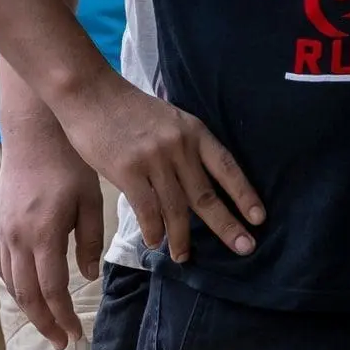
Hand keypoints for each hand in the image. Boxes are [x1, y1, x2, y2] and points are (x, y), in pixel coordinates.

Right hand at [0, 108, 103, 348]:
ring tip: (47, 323)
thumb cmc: (69, 163)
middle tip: (61, 342)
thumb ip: (90, 241)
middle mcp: (17, 238)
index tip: (77, 335)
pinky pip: (2, 265)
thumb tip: (88, 276)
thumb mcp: (90, 201)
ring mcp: (3, 231)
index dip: (63, 317)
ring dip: (29, 308)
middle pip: (27, 295)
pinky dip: (15, 286)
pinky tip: (29, 293)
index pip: (52, 289)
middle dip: (44, 323)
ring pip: (11, 283)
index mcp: (43, 234)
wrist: (33, 132)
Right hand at [53, 73, 261, 264]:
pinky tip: (155, 242)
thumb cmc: (127, 109)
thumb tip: (197, 183)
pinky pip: (148, 211)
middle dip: (228, 225)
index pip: (227, 167)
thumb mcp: (168, 119)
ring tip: (183, 256)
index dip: (245, 194)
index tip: (260, 218)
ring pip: (176, 209)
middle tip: (245, 249)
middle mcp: (179, 146)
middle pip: (207, 195)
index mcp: (193, 131)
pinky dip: (153, 231)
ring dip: (181, 239)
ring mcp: (154, 159)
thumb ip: (183, 146)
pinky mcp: (128, 170)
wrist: (90, 92)